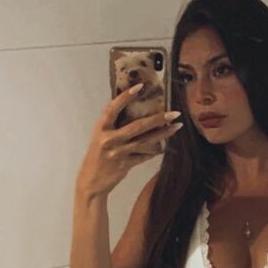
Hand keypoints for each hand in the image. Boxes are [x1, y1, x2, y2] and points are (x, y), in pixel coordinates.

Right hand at [75, 84, 183, 198]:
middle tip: (174, 113)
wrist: (91, 181)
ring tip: (176, 127)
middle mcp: (110, 139)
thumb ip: (112, 125)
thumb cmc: (96, 156)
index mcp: (101, 128)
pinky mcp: (125, 165)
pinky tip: (164, 147)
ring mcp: (118, 152)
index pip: (113, 108)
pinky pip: (143, 156)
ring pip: (145, 141)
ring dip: (163, 134)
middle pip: (138, 126)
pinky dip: (153, 151)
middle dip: (158, 119)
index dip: (126, 97)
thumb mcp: (100, 137)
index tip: (140, 86)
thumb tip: (133, 111)